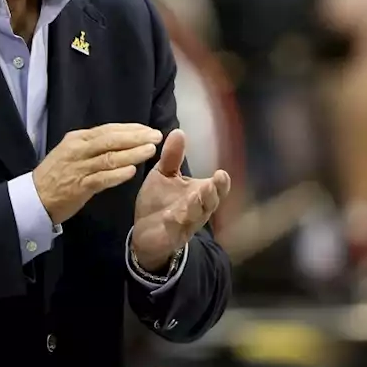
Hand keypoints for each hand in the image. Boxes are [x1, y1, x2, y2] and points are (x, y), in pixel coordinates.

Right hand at [35, 124, 163, 224]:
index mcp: (78, 138)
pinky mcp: (79, 187)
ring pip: (109, 158)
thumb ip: (94, 146)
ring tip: (150, 151)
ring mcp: (79, 168)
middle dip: (136, 137)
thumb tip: (122, 140)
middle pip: (111, 140)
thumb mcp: (72, 152)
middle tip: (156, 136)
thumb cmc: (57, 174)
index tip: (149, 129)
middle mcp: (79, 149)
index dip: (131, 128)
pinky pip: (101, 179)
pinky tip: (132, 171)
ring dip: (132, 153)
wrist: (34, 198)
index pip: (109, 129)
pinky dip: (117, 174)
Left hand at [132, 129, 230, 269]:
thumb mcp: (164, 175)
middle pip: (211, 202)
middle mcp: (198, 209)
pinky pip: (175, 228)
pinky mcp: (172, 235)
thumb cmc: (159, 202)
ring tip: (195, 195)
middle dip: (213, 193)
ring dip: (196, 206)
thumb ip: (172, 157)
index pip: (216, 188)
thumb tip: (179, 131)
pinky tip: (170, 215)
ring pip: (196, 216)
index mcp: (199, 194)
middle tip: (213, 183)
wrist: (145, 232)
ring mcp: (186, 223)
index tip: (221, 173)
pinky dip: (174, 222)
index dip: (221, 183)